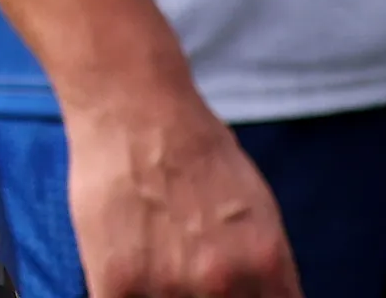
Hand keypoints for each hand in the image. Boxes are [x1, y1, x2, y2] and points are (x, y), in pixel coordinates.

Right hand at [56, 69, 297, 297]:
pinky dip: (128, 297)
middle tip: (188, 274)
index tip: (232, 294)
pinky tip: (126, 276)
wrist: (135, 107)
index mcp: (266, 265)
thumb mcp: (260, 211)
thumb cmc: (195, 149)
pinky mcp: (117, 284)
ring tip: (155, 264)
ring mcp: (169, 287)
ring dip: (164, 295)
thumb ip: (268, 270)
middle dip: (207, 296)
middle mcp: (223, 283)